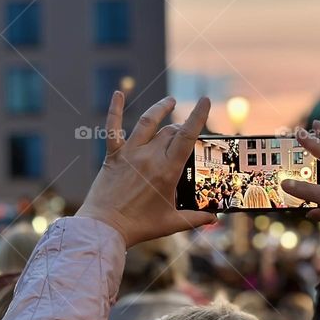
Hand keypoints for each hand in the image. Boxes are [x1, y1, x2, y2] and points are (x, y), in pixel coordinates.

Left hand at [77, 93, 216, 246]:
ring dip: (160, 109)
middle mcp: (149, 157)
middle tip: (186, 130)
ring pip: (148, 122)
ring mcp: (130, 154)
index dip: (198, 116)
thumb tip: (214, 218)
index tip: (205, 100)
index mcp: (167, 171)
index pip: (187, 137)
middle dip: (181, 126)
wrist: (104, 227)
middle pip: (171, 131)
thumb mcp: (171, 223)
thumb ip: (195, 218)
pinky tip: (118, 93)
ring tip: (170, 102)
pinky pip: (113, 128)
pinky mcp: (113, 156)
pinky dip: (115, 109)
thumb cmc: (138, 227)